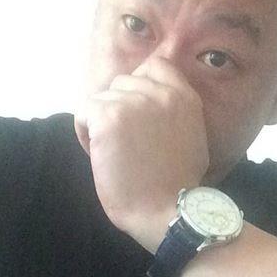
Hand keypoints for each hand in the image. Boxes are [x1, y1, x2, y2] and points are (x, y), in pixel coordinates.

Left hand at [74, 57, 209, 247]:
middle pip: (123, 82)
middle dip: (118, 108)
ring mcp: (134, 102)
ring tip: (113, 152)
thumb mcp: (193, 137)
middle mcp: (162, 92)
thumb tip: (151, 105)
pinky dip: (85, 132)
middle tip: (124, 141)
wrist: (167, 210)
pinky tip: (99, 154)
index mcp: (185, 97)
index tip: (137, 115)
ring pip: (101, 97)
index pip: (155, 66)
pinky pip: (84, 111)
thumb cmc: (178, 185)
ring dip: (101, 122)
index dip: (139, 88)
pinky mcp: (109, 116)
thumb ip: (175, 113)